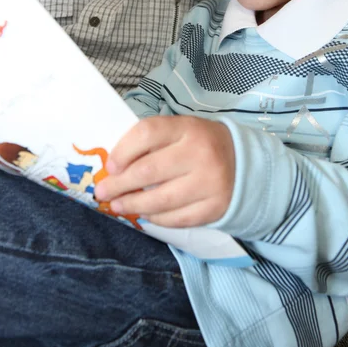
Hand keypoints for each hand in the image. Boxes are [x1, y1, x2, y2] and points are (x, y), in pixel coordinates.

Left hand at [94, 116, 235, 227]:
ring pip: (160, 200)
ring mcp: (210, 182)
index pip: (147, 133)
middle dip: (119, 184)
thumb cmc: (200, 144)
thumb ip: (152, 142)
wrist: (244, 162)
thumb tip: (114, 167)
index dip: (123, 150)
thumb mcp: (180, 131)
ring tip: (118, 206)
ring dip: (133, 205)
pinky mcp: (215, 207)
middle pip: (149, 170)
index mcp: (188, 127)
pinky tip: (145, 214)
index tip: (110, 166)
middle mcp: (200, 153)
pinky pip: (177, 218)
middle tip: (103, 192)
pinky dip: (156, 218)